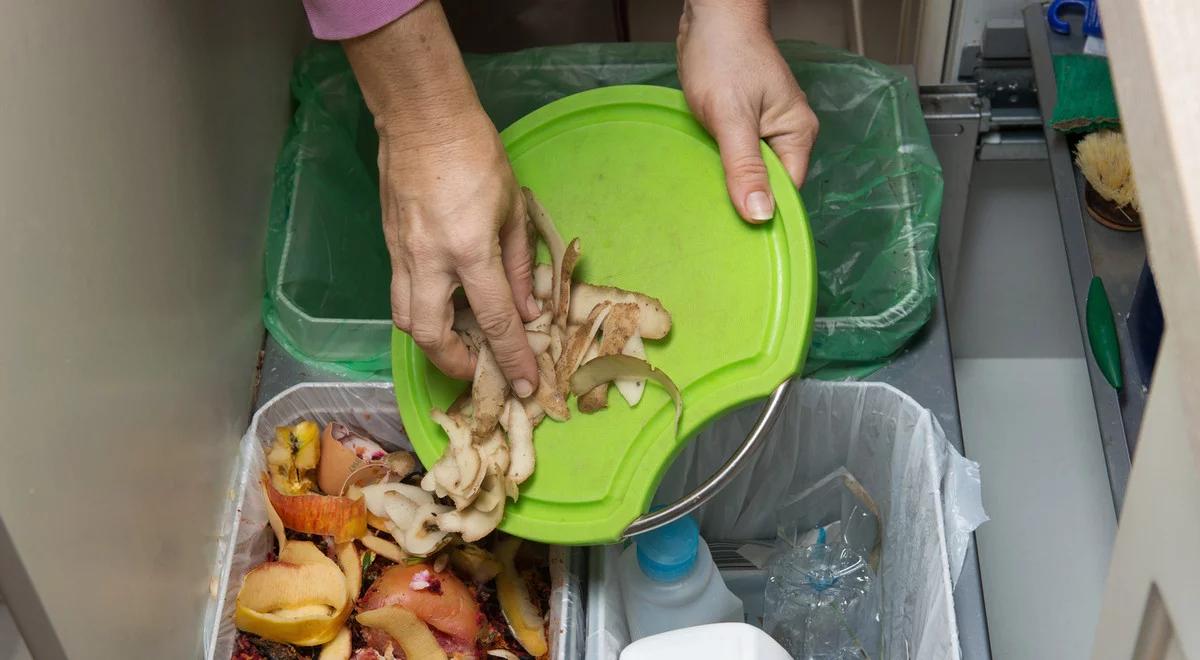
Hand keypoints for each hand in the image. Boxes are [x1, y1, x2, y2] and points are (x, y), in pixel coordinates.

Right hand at [344, 1, 538, 394]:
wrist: (423, 119)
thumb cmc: (477, 155)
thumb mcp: (513, 210)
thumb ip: (520, 265)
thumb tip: (528, 310)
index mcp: (470, 250)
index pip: (495, 319)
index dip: (512, 357)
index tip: (526, 382)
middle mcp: (429, 260)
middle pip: (430, 335)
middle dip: (454, 362)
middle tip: (478, 365)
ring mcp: (402, 253)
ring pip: (405, 318)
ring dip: (431, 339)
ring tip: (459, 338)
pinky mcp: (389, 244)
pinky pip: (401, 292)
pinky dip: (422, 309)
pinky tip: (444, 302)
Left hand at [676, 0, 818, 221]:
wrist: (710, 18)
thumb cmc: (725, 55)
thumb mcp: (732, 117)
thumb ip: (745, 166)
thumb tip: (760, 214)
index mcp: (797, 135)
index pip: (787, 193)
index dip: (764, 213)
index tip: (739, 235)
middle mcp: (785, 135)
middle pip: (769, 186)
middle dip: (744, 200)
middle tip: (716, 220)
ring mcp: (763, 130)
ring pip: (750, 173)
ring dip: (730, 184)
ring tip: (707, 199)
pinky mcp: (742, 125)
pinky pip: (735, 158)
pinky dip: (721, 167)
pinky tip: (704, 174)